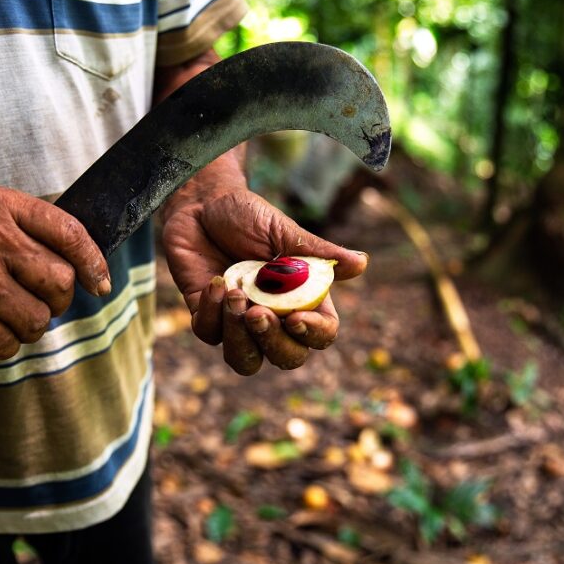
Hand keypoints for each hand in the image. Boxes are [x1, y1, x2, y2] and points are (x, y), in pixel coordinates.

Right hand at [0, 186, 109, 358]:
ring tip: (3, 315)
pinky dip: (1, 344)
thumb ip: (29, 231)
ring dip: (27, 326)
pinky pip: (7, 343)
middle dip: (57, 300)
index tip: (99, 283)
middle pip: (61, 281)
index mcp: (0, 206)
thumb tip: (86, 267)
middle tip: (35, 301)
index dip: (93, 262)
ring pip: (38, 319)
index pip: (69, 232)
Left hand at [162, 188, 366, 374]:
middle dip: (273, 342)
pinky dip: (212, 312)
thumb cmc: (248, 215)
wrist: (202, 203)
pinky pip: (210, 334)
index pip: (320, 335)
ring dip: (239, 338)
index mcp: (302, 299)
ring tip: (234, 295)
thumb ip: (318, 253)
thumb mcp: (283, 230)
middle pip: (286, 358)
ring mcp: (238, 321)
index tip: (295, 317)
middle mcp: (274, 317)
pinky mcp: (206, 316)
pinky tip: (216, 282)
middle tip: (257, 312)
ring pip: (244, 360)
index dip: (313, 334)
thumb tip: (362, 263)